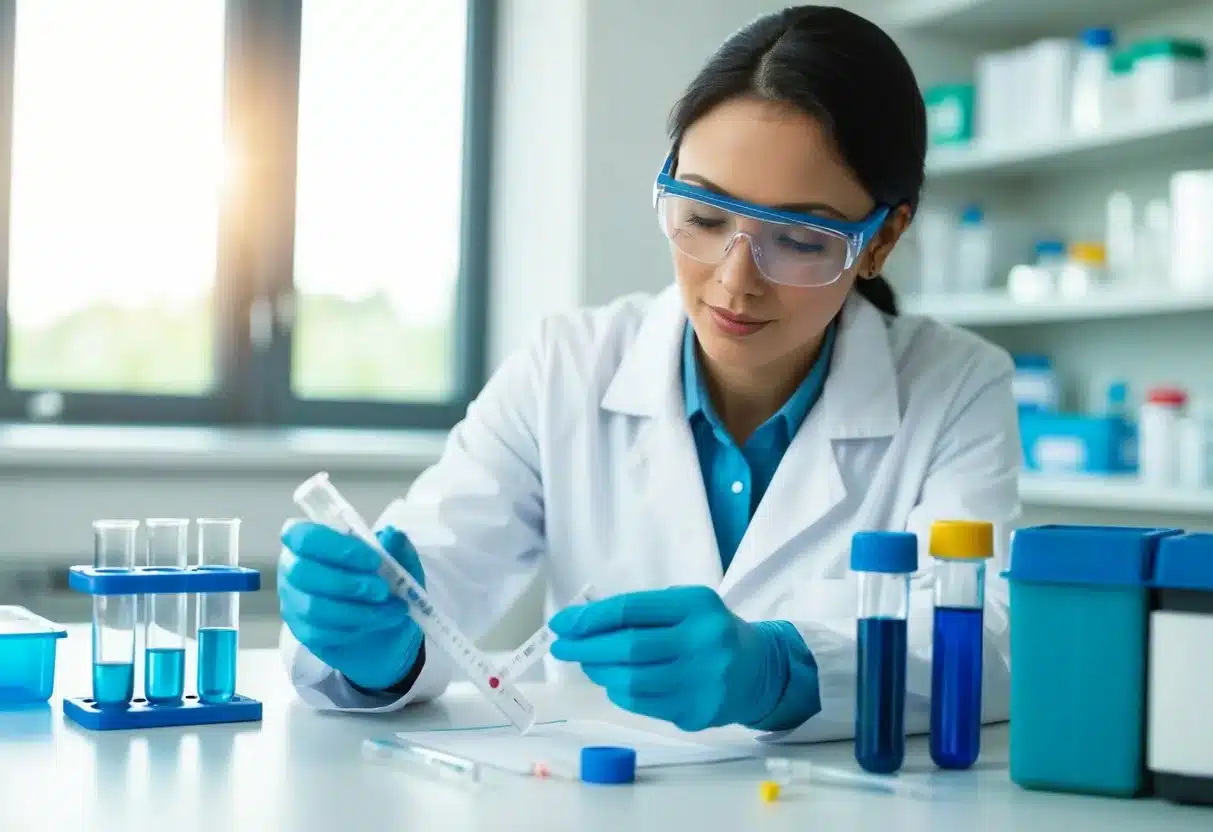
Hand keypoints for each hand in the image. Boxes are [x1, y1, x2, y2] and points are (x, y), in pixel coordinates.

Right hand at [278, 521, 425, 691]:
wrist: (386, 628)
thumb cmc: (384, 583)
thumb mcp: (399, 563)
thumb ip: (395, 548)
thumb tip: (391, 535)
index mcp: (311, 540)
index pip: (303, 536)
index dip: (336, 546)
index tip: (373, 560)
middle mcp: (294, 568)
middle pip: (302, 572)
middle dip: (347, 582)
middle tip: (381, 590)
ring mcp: (294, 602)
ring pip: (313, 607)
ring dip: (357, 610)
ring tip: (390, 610)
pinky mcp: (302, 632)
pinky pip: (320, 633)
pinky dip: (354, 629)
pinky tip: (375, 624)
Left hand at [548, 585, 782, 730]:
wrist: (757, 670)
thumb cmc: (708, 631)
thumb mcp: (684, 606)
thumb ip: (639, 611)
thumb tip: (579, 622)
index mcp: (697, 606)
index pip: (631, 610)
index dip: (590, 618)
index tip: (563, 623)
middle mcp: (703, 642)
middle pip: (628, 648)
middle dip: (586, 647)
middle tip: (562, 647)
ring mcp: (702, 682)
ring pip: (630, 681)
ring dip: (599, 672)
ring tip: (588, 663)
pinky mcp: (696, 712)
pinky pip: (641, 704)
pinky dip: (619, 691)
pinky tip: (615, 681)